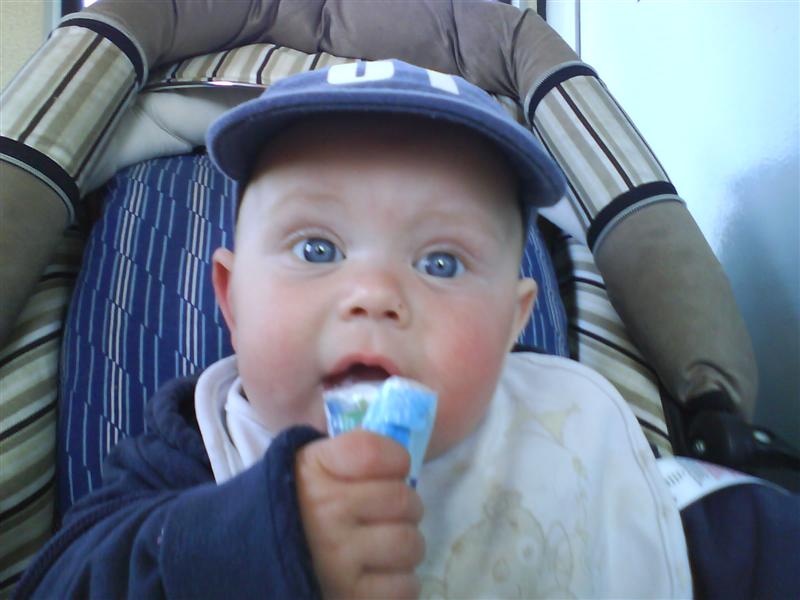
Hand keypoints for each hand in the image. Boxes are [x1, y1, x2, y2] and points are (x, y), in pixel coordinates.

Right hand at [295, 430, 424, 598]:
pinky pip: (404, 586)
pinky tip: (380, 574)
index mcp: (315, 472)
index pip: (373, 452)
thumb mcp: (312, 465)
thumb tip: (402, 458)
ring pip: (409, 544)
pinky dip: (401, 582)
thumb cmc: (297, 505)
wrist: (255, 559)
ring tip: (386, 546)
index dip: (395, 459)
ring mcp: (337, 558)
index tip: (390, 471)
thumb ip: (353, 451)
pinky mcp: (349, 597)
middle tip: (388, 514)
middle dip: (406, 507)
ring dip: (406, 546)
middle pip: (403, 499)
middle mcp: (325, 512)